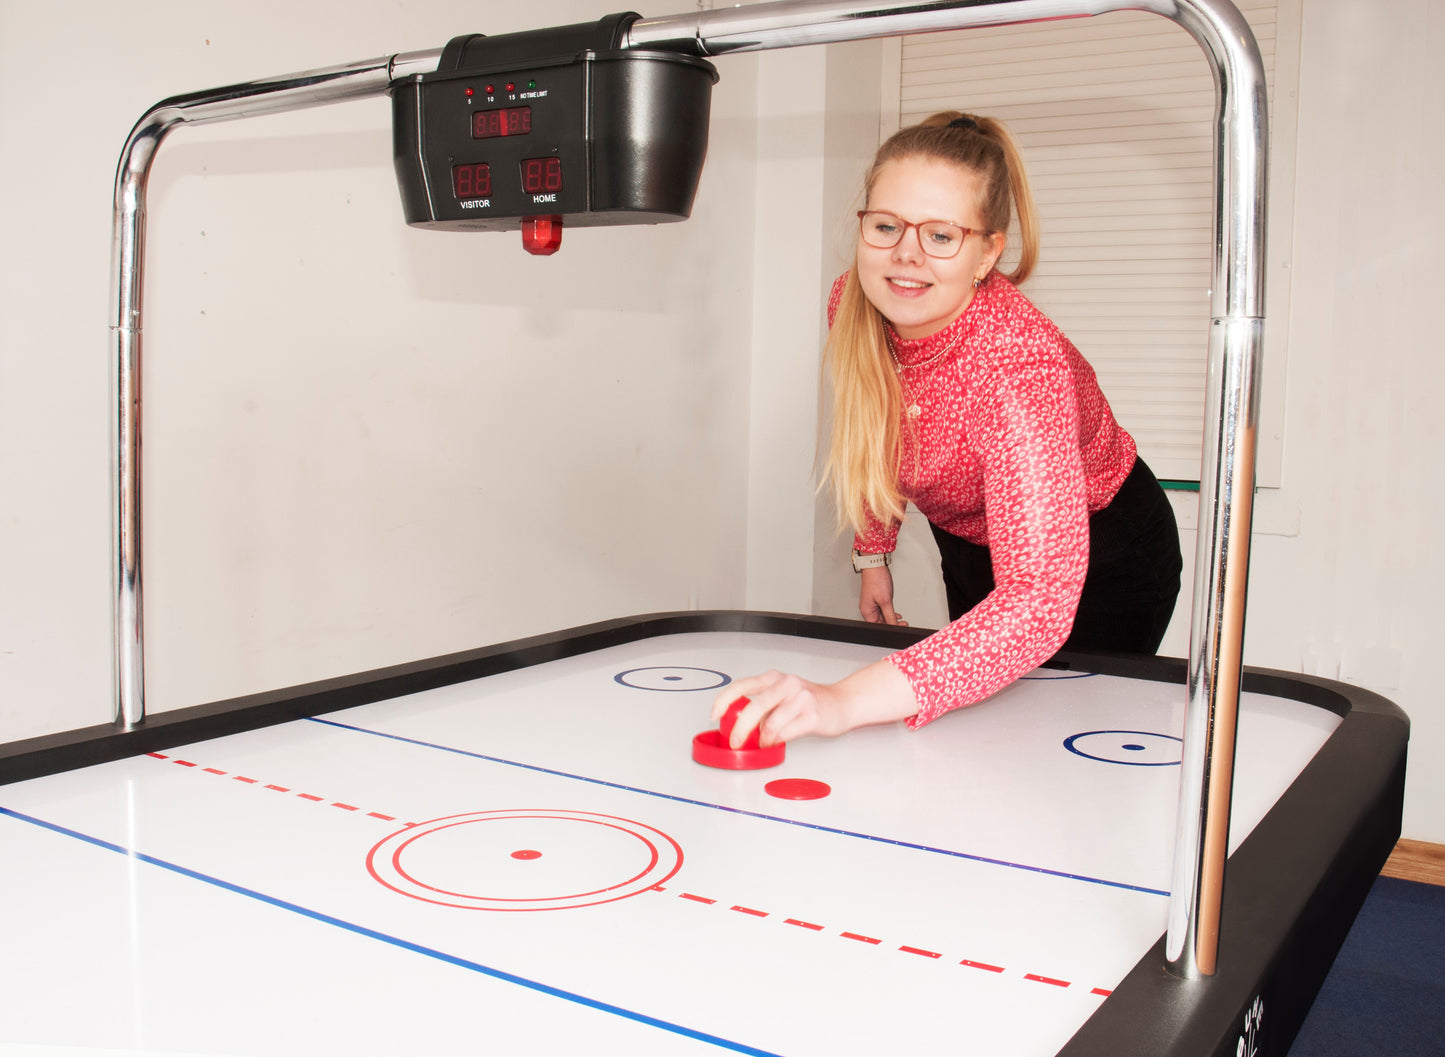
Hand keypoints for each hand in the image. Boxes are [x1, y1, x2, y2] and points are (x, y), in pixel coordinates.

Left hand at [710, 660, 919, 748]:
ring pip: (770, 723)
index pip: (742, 685)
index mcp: (774, 678)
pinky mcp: (812, 715)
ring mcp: (801, 698)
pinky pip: (786, 732)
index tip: (714, 715)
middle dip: (740, 728)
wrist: (842, 703)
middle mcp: (786, 684)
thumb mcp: (782, 695)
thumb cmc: (809, 701)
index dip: (724, 701)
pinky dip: (777, 740)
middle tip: (735, 741)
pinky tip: (778, 740)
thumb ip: (763, 706)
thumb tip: (741, 725)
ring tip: (766, 741)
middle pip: (755, 706)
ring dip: (763, 737)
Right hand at [859, 566, 907, 625]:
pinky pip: (883, 610)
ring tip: (902, 620)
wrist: (875, 566)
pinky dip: (890, 613)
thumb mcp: (886, 601)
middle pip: (880, 623)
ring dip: (892, 618)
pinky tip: (896, 614)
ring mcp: (872, 604)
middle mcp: (868, 609)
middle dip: (892, 624)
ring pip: (883, 617)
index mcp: (867, 611)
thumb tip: (894, 626)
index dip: (888, 629)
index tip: (898, 629)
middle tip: (903, 624)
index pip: (877, 627)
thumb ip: (890, 616)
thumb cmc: (876, 580)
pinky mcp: (876, 599)